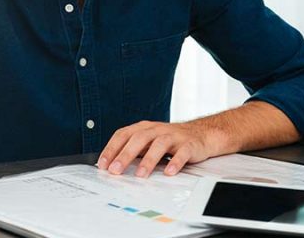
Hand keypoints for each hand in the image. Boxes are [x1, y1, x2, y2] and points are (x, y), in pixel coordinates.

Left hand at [97, 121, 212, 177]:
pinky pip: (182, 153)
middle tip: (116, 170)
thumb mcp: (148, 141)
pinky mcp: (189, 144)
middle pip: (139, 139)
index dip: (111, 148)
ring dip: (148, 160)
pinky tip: (168, 172)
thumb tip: (111, 165)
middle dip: (125, 155)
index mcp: (144, 128)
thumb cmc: (170, 139)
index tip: (103, 164)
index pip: (123, 135)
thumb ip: (132, 150)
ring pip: (159, 145)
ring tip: (140, 175)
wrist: (201, 133)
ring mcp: (174, 136)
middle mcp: (157, 130)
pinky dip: (175, 162)